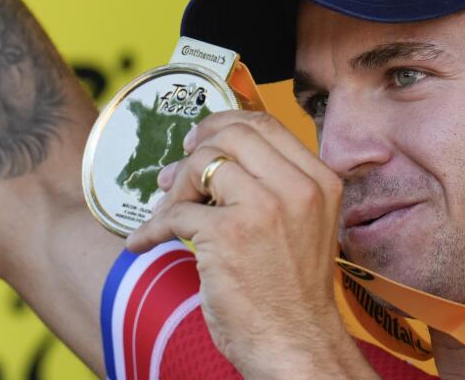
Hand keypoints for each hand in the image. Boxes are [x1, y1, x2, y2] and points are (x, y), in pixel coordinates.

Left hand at [126, 110, 376, 378]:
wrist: (297, 342)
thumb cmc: (294, 290)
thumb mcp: (306, 223)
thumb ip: (276, 184)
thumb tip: (214, 152)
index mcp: (320, 180)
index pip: (266, 124)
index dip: (225, 123)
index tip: (201, 139)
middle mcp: (298, 187)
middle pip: (232, 135)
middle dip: (195, 149)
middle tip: (175, 174)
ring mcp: (265, 208)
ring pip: (203, 164)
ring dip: (174, 188)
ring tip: (165, 212)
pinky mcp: (230, 236)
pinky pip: (176, 212)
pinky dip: (152, 228)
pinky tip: (144, 242)